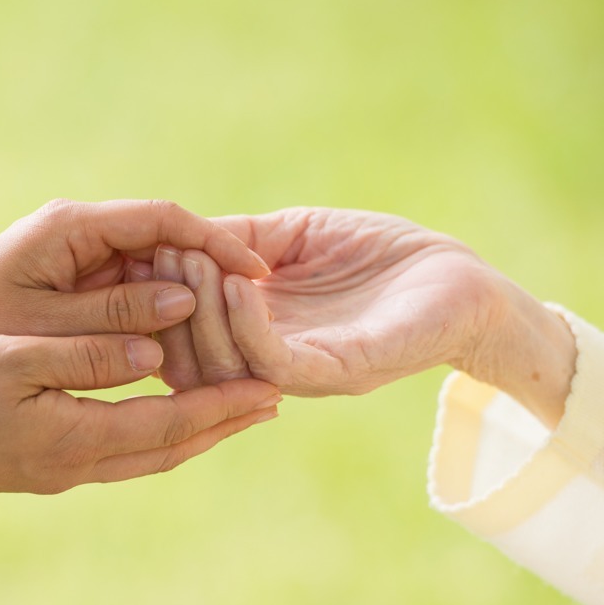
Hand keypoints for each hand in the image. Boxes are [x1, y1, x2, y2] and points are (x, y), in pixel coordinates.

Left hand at [0, 198, 270, 340]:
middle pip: (167, 243)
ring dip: (190, 303)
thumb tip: (187, 301)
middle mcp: (81, 233)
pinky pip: (135, 296)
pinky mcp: (79, 285)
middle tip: (254, 314)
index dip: (217, 243)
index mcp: (71, 226)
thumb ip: (115, 315)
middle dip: (212, 276)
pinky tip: (185, 351)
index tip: (256, 275)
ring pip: (156, 272)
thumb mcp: (44, 327)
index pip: (165, 219)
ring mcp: (82, 258)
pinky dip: (161, 320)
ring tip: (230, 339)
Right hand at [0, 332, 280, 494]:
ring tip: (229, 410)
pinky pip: (115, 453)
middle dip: (222, 425)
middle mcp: (71, 466)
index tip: (271, 389)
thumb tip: (156, 353)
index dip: (224, 407)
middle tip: (270, 401)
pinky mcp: (36, 469)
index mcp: (71, 438)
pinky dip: (153, 434)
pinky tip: (158, 416)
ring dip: (192, 433)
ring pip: (144, 456)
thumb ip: (88, 356)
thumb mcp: (10, 358)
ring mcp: (53, 473)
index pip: (171, 425)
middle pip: (169, 449)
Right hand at [152, 207, 574, 425]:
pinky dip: (249, 324)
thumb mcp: (295, 234)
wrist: (461, 280)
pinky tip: (240, 281)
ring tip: (195, 264)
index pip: (184, 334)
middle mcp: (275, 360)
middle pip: (193, 360)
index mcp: (258, 331)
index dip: (157, 295)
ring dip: (202, 313)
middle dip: (169, 307)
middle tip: (161, 260)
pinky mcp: (343, 370)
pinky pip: (278, 362)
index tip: (143, 252)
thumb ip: (239, 240)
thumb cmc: (379, 256)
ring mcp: (307, 370)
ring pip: (227, 365)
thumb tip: (171, 237)